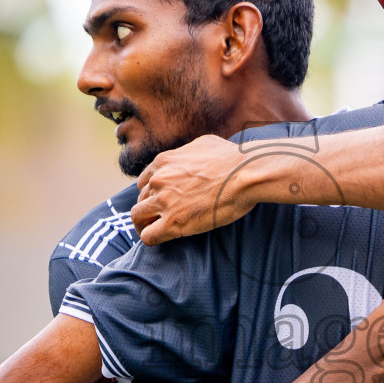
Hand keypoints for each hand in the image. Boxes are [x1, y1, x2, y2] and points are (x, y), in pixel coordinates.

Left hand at [133, 135, 251, 243]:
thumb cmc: (231, 158)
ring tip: (156, 230)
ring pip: (137, 217)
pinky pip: (148, 236)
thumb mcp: (202, 144)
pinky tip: (162, 238)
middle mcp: (158, 181)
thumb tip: (191, 158)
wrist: (245, 174)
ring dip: (145, 224)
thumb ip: (186, 153)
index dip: (152, 193)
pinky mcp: (173, 222)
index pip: (143, 182)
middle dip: (149, 209)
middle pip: (140, 200)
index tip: (161, 201)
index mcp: (163, 162)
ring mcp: (164, 201)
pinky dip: (151, 238)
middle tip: (161, 218)